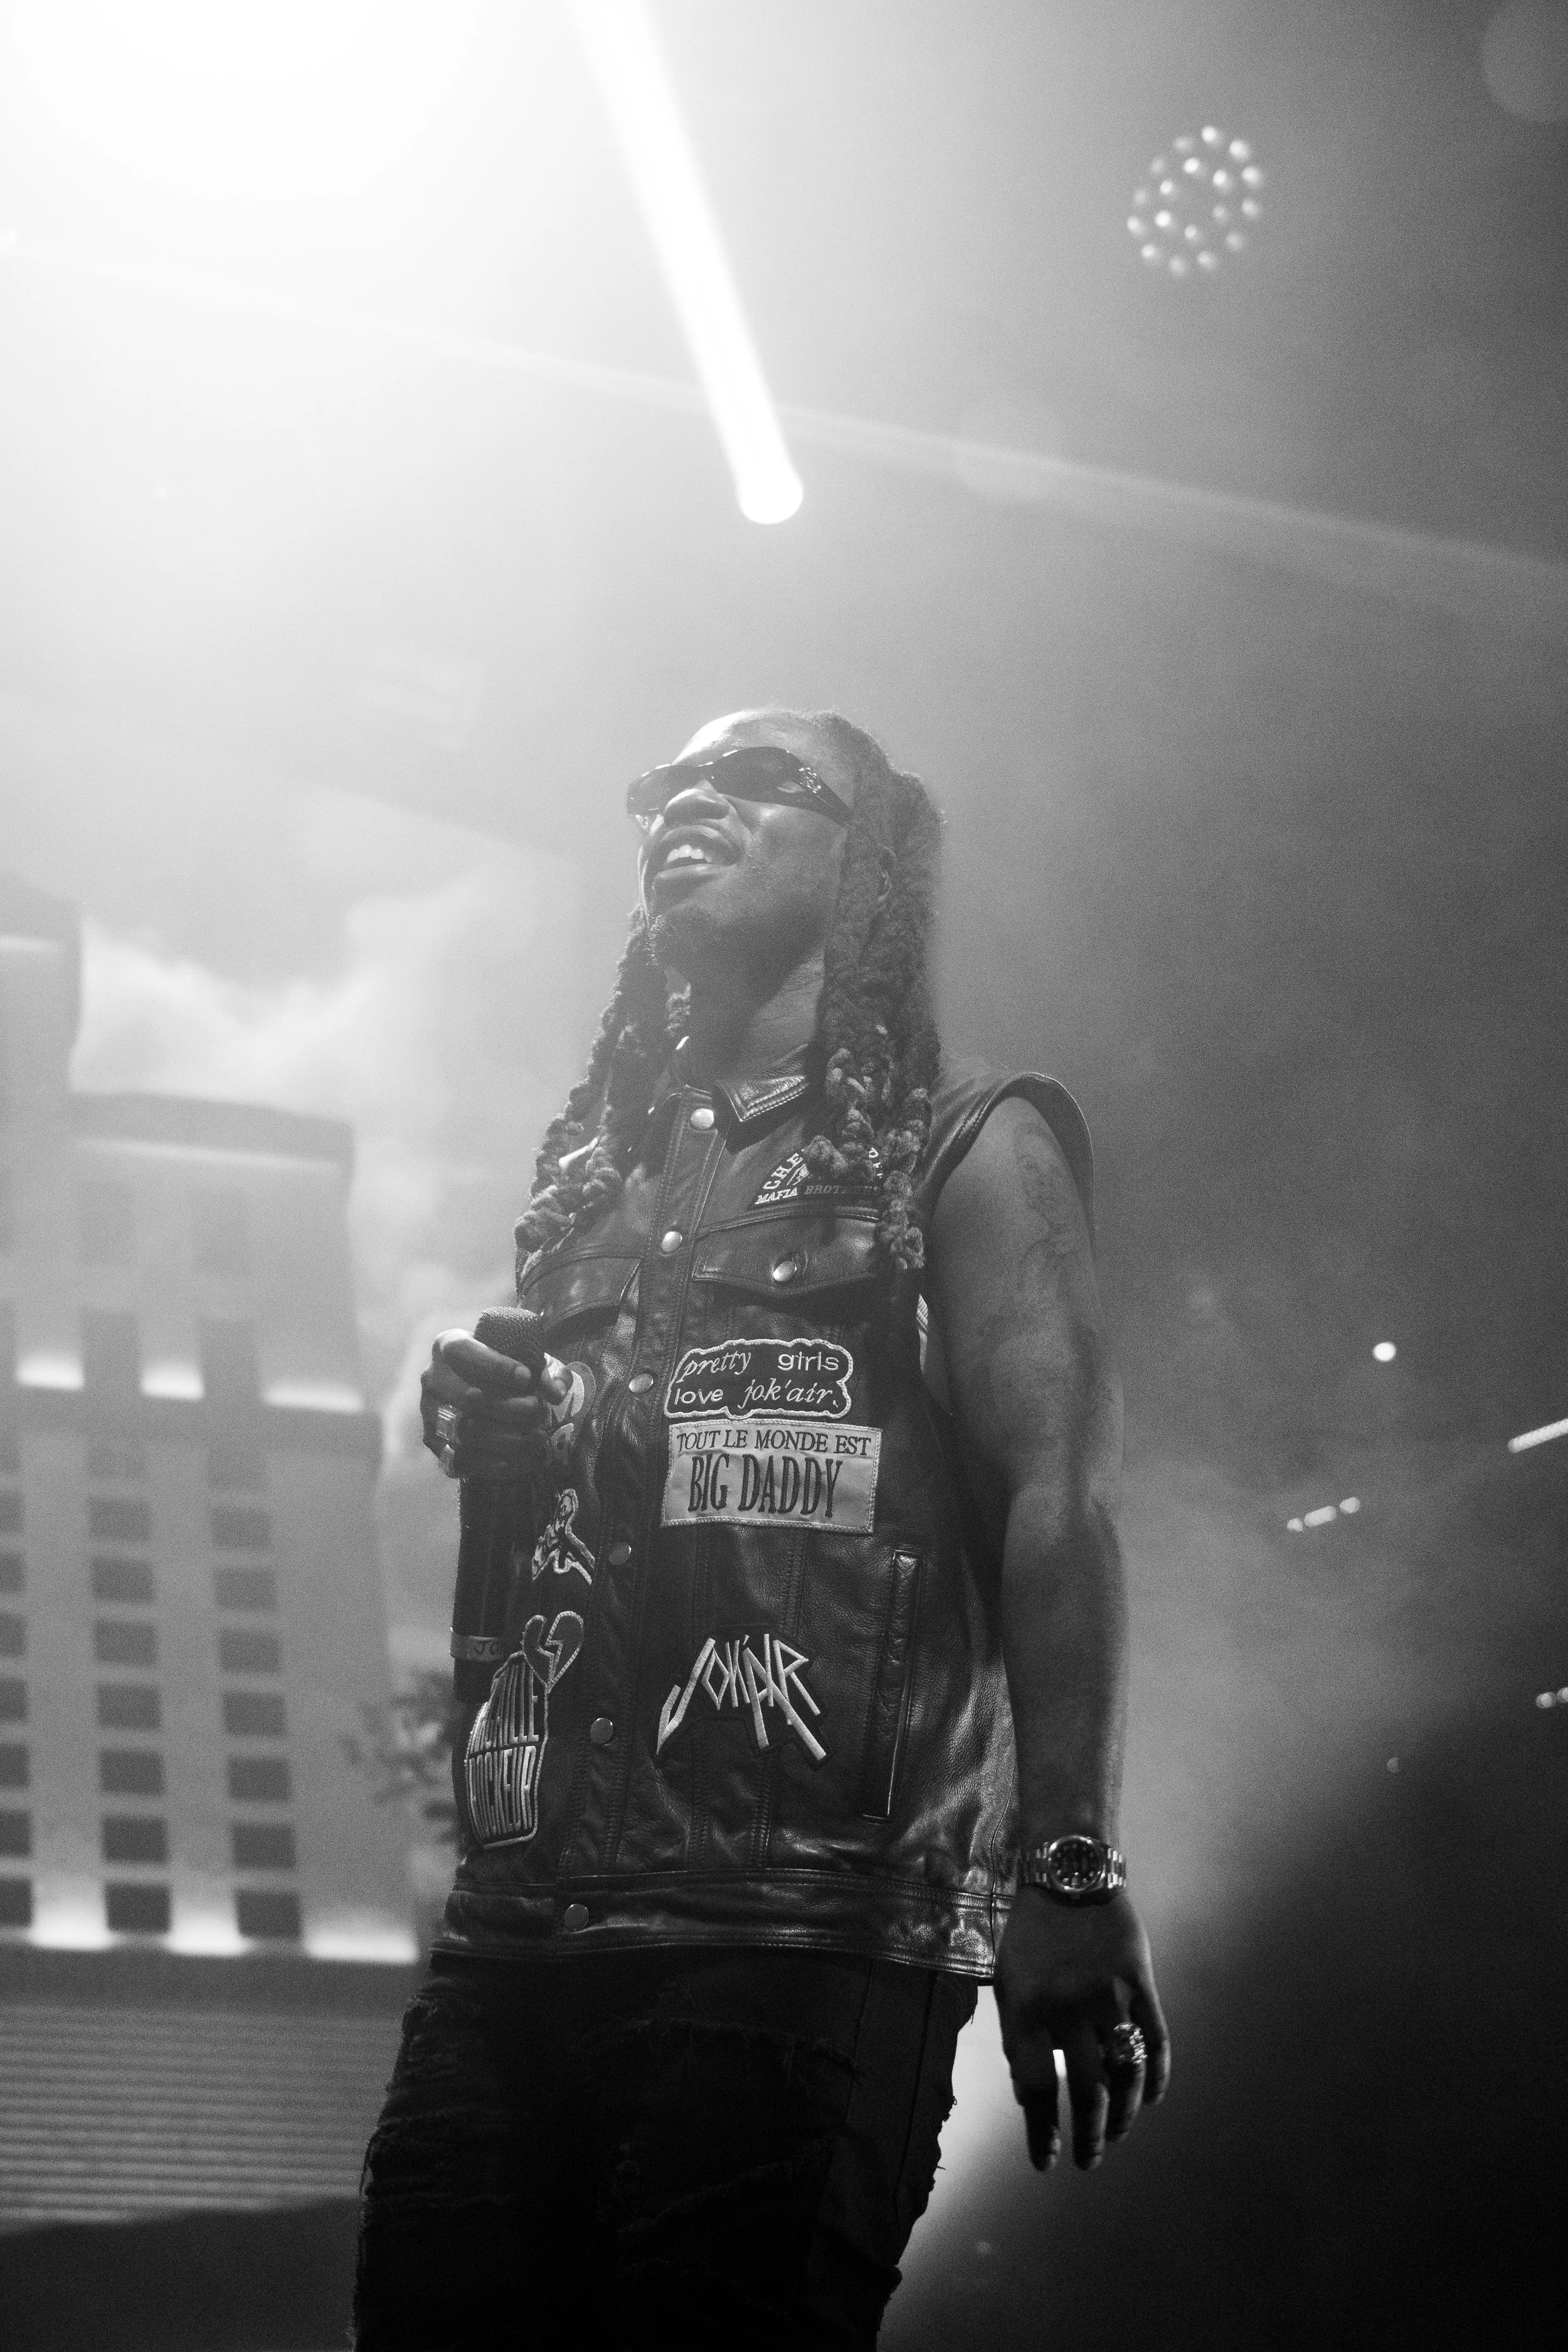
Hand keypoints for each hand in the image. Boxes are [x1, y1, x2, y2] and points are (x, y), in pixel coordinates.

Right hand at [420, 1328, 571, 1480]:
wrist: (477, 1385)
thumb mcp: (525, 1358)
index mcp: (448, 1345)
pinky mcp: (433, 1442)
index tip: (526, 1377)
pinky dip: (494, 1464)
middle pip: (467, 1397)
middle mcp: (432, 1378)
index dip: (495, 1366)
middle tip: (538, 1412)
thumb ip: (546, 1370)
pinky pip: (460, 1459)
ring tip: (536, 1437)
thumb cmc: (504, 1367)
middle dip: (509, 1408)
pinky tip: (521, 1460)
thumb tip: (555, 1393)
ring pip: (465, 1431)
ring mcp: (429, 1412)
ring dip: (506, 1438)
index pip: (464, 1353)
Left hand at [994, 1886, 1169, 2171]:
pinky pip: (1156, 2040)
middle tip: (1088, 2160)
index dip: (1042, 2134)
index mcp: (1026, 2009)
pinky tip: (1149, 2099)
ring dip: (1124, 2115)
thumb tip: (1029, 2098)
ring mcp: (1109, 1993)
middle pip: (1087, 2090)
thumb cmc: (1031, 1936)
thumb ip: (1017, 2039)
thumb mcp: (1008, 1984)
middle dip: (1089, 2135)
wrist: (1068, 1874)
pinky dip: (1156, 2077)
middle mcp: (1068, 2006)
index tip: (1046, 2163)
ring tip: (1116, 2135)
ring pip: (1125, 2073)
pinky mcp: (1140, 1981)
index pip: (1036, 2089)